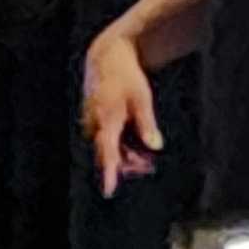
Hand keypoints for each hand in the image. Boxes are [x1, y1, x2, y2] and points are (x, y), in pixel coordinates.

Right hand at [81, 28, 161, 194]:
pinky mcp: (94, 120)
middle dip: (127, 164)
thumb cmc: (127, 76)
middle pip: (109, 155)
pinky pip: (106, 140)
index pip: (107, 152)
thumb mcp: (142, 98)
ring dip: (125, 156)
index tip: (108, 191)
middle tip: (148, 166)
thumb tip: (156, 146)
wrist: (107, 57)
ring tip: (145, 157)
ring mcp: (92, 122)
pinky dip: (119, 146)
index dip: (109, 172)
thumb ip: (147, 124)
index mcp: (106, 118)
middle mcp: (95, 123)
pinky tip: (134, 145)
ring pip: (108, 149)